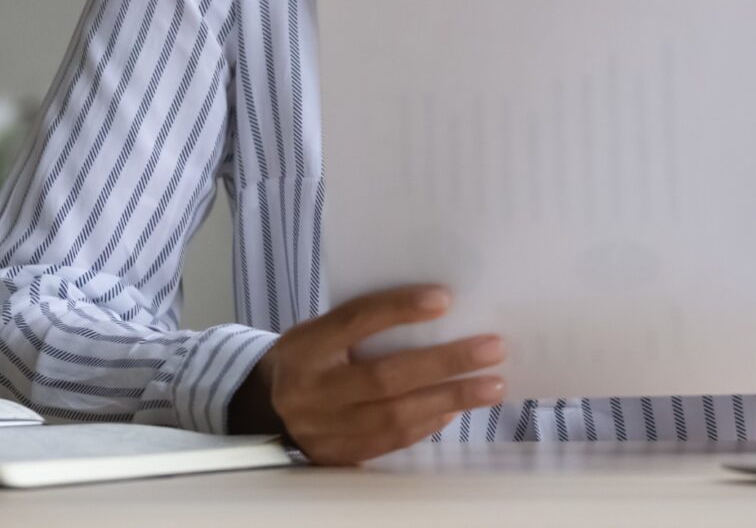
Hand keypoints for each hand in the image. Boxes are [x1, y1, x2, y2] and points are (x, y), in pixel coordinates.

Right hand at [232, 284, 506, 464]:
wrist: (262, 407)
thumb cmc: (307, 356)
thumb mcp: (319, 329)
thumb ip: (363, 323)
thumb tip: (437, 310)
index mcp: (306, 347)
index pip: (355, 321)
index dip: (399, 310)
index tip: (445, 299)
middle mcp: (313, 390)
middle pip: (385, 376)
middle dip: (445, 363)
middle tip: (492, 348)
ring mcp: (324, 429)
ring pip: (395, 416)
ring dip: (450, 399)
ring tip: (491, 386)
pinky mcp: (338, 456)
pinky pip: (391, 442)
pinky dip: (428, 424)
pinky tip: (456, 409)